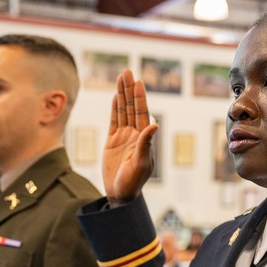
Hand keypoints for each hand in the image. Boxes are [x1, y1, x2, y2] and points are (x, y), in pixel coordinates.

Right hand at [102, 69, 157, 204]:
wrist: (120, 194)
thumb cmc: (133, 182)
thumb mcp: (141, 164)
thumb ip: (145, 144)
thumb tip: (154, 124)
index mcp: (143, 138)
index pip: (141, 113)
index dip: (139, 97)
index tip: (138, 82)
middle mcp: (135, 134)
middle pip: (132, 107)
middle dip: (130, 89)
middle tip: (128, 71)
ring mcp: (123, 137)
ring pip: (123, 111)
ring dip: (122, 94)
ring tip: (121, 77)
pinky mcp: (112, 141)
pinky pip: (114, 121)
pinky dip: (115, 108)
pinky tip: (115, 96)